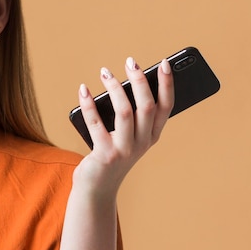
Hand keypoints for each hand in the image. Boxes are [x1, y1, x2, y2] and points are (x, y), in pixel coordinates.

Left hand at [75, 56, 174, 196]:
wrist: (97, 188)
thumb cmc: (112, 155)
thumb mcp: (128, 136)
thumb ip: (131, 115)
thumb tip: (124, 81)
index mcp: (152, 136)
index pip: (166, 107)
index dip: (167, 84)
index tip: (164, 63)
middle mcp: (142, 143)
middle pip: (146, 106)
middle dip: (139, 80)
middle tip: (130, 61)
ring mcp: (124, 150)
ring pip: (125, 112)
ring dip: (115, 88)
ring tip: (105, 72)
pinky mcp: (105, 155)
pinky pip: (95, 123)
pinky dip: (88, 104)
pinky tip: (83, 90)